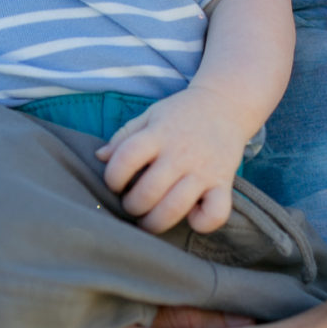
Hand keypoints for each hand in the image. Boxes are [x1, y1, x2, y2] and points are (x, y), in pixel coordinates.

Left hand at [95, 87, 250, 233]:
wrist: (226, 105)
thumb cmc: (181, 115)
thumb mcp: (150, 116)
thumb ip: (123, 136)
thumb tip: (99, 157)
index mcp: (159, 134)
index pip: (126, 158)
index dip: (112, 178)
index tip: (115, 184)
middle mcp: (181, 153)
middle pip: (147, 192)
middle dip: (132, 206)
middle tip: (133, 204)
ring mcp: (204, 170)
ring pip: (174, 209)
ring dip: (155, 222)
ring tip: (150, 219)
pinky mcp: (224, 183)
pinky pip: (215, 214)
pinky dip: (201, 222)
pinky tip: (191, 215)